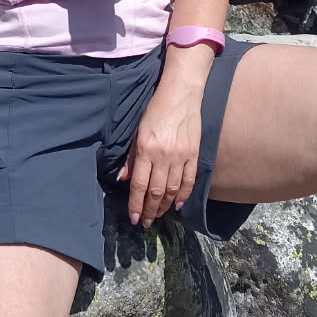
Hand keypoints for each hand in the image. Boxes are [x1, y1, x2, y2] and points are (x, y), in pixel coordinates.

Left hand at [117, 85, 201, 226]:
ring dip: (164, 206)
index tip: (134, 218)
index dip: (136, 204)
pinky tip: (177, 204)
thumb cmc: (156, 109)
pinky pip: (189, 180)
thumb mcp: (138, 130)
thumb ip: (131, 157)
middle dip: (150, 210)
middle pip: (155, 191)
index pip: (139, 185)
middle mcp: (163, 156)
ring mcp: (180, 156)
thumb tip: (123, 179)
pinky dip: (183, 195)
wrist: (181, 93)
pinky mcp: (194, 154)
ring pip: (172, 190)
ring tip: (158, 215)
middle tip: (146, 222)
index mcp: (146, 149)